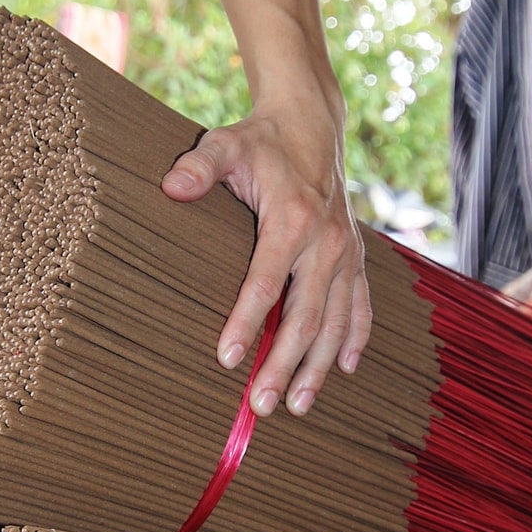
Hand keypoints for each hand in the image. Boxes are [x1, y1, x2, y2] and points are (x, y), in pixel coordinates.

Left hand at [162, 98, 370, 415]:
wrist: (312, 126)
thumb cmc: (261, 141)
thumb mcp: (225, 144)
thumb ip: (199, 167)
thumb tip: (170, 187)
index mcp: (293, 219)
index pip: (266, 282)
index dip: (246, 322)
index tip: (226, 358)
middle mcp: (326, 242)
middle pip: (305, 316)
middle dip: (283, 364)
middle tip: (262, 404)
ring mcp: (346, 253)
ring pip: (335, 321)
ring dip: (318, 367)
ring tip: (297, 405)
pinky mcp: (356, 258)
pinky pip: (360, 305)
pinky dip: (354, 338)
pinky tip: (345, 369)